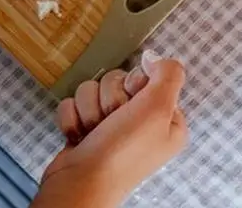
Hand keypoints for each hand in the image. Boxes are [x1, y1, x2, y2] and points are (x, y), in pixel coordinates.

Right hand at [32, 51, 187, 207]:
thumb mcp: (159, 107)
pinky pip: (74, 104)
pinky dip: (73, 119)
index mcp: (167, 119)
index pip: (150, 76)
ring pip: (94, 88)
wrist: (79, 185)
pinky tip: (79, 137)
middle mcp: (141, 122)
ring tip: (95, 132)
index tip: (135, 99)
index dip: (138, 83)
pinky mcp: (84, 131)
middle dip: (111, 98)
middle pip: (119, 79)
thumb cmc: (123, 151)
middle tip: (114, 120)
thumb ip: (168, 73)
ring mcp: (110, 127)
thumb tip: (152, 57)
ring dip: (90, 109)